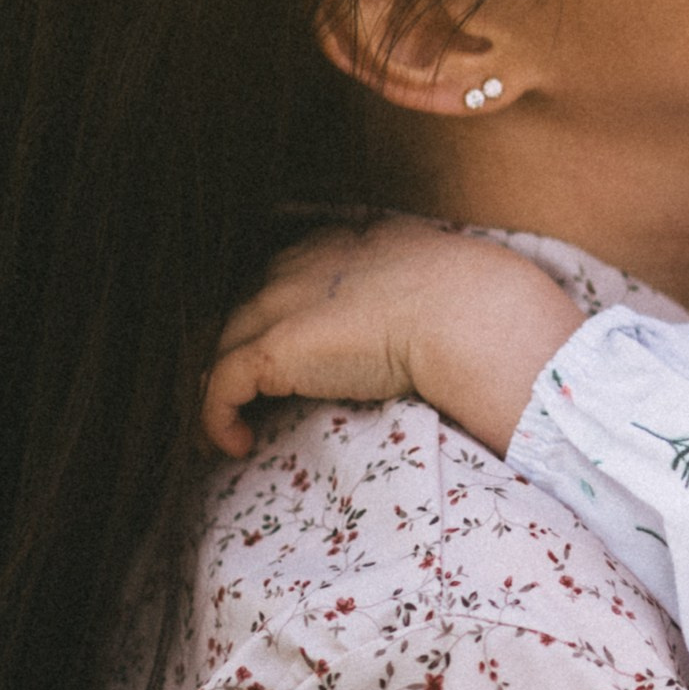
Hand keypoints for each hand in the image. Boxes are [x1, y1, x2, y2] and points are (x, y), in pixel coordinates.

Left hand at [204, 218, 581, 460]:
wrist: (468, 313)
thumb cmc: (471, 299)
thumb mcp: (436, 274)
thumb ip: (415, 284)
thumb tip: (437, 311)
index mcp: (338, 244)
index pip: (282, 275)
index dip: (274, 316)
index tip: (282, 354)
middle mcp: (297, 266)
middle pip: (241, 309)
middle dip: (236, 351)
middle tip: (243, 398)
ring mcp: (278, 304)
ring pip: (220, 346)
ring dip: (218, 388)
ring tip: (230, 426)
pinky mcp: (271, 349)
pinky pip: (218, 386)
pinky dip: (216, 417)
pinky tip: (236, 445)